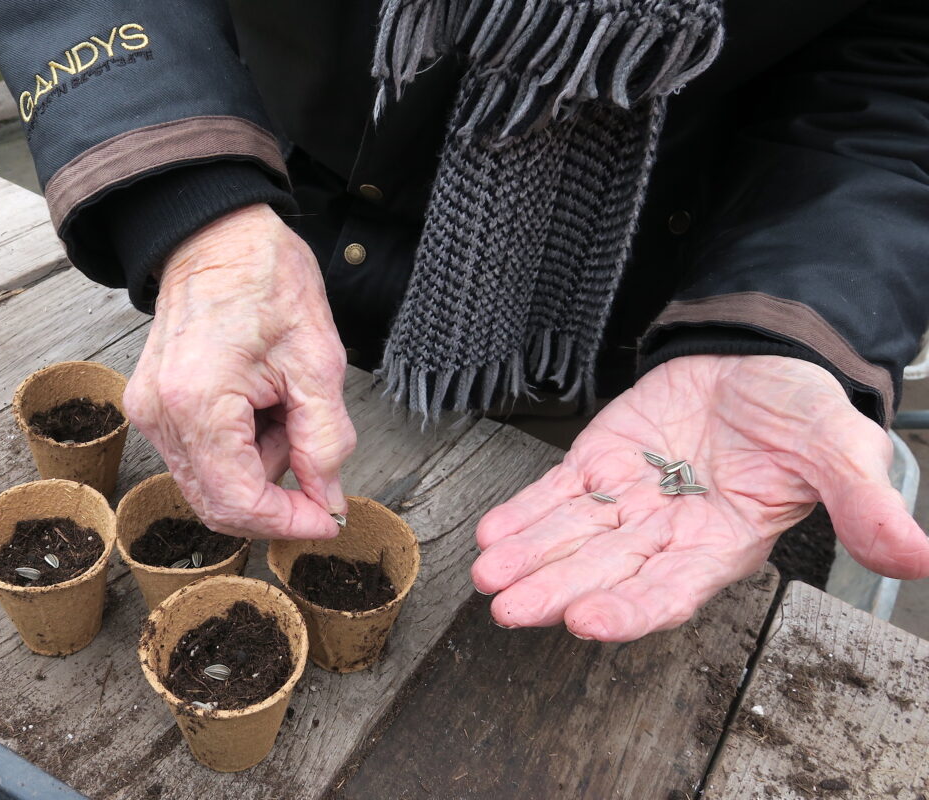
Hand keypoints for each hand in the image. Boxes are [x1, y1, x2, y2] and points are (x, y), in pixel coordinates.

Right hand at [124, 203, 355, 538]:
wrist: (218, 236)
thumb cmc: (267, 281)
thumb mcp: (318, 362)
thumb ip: (325, 442)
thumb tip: (328, 502)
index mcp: (198, 402)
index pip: (238, 502)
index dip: (288, 522)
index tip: (328, 519)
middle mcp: (160, 414)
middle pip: (218, 504)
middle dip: (274, 495)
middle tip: (311, 449)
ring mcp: (149, 411)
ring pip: (210, 484)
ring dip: (257, 466)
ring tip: (281, 405)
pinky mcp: (152, 406)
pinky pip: (199, 457)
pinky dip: (237, 448)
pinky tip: (258, 405)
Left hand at [472, 355, 928, 640]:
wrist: (758, 362)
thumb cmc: (801, 415)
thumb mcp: (842, 451)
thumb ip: (866, 506)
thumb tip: (922, 557)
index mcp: (722, 544)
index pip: (673, 588)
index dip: (633, 607)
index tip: (590, 621)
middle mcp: (667, 533)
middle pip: (606, 570)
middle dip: (558, 590)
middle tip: (514, 609)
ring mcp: (628, 499)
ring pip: (571, 537)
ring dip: (528, 556)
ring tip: (489, 575)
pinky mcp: (598, 464)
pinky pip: (556, 493)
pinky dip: (524, 512)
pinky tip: (491, 532)